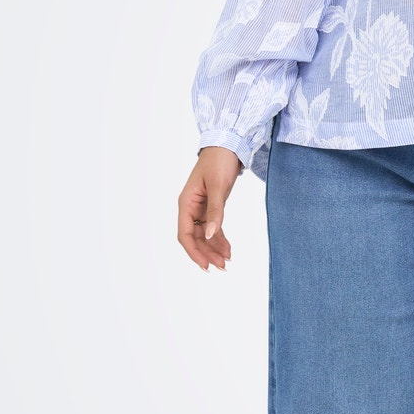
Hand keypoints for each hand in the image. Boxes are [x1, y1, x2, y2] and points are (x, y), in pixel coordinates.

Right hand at [178, 146, 242, 270]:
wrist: (227, 146)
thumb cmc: (219, 162)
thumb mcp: (218, 187)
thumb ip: (216, 211)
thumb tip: (212, 235)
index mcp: (186, 203)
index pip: (185, 234)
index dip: (194, 251)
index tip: (206, 265)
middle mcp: (190, 208)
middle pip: (195, 238)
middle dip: (206, 253)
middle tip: (222, 267)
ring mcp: (200, 208)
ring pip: (204, 235)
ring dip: (214, 249)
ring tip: (226, 262)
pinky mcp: (211, 207)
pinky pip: (213, 228)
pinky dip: (220, 239)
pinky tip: (228, 250)